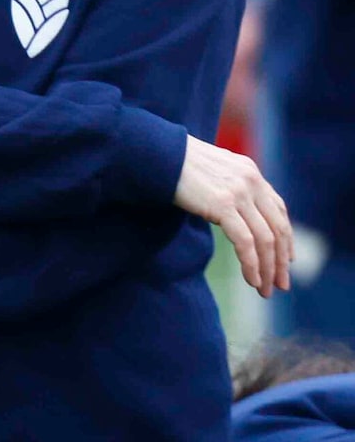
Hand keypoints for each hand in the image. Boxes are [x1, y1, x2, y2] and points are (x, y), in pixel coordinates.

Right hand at [177, 134, 291, 297]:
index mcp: (250, 172)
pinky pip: (246, 242)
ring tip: (265, 289)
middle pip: (277, 228)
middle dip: (280, 260)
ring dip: (268, 268)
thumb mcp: (210, 171)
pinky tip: (251, 280)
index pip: (278, 209)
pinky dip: (251, 264)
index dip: (286, 238)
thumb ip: (227, 186)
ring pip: (265, 239)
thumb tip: (230, 210)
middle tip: (281, 284)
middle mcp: (251, 181)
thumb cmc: (173, 162)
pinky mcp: (223, 205)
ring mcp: (239, 193)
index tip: (285, 260)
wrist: (155, 152)